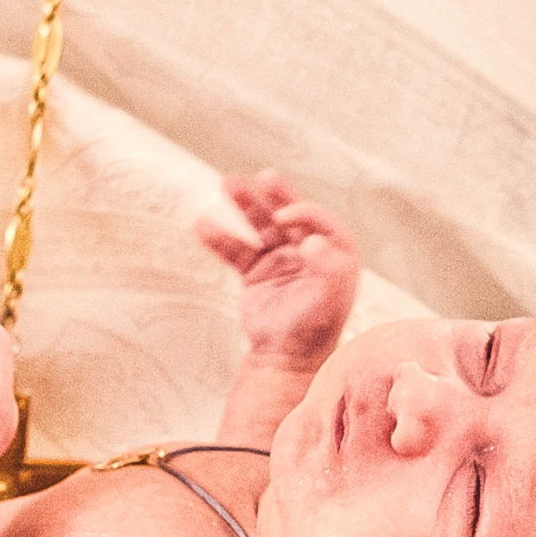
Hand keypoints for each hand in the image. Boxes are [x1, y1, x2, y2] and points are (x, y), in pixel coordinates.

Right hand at [195, 171, 358, 368]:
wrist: (284, 359)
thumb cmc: (314, 331)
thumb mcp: (329, 300)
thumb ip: (327, 268)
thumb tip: (313, 240)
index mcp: (334, 255)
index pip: (321, 222)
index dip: (305, 213)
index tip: (285, 216)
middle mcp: (308, 253)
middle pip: (290, 216)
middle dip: (277, 196)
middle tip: (264, 177)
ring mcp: (280, 260)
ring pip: (260, 226)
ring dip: (245, 205)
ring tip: (226, 182)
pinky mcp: (256, 272)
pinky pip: (236, 250)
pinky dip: (219, 239)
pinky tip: (201, 225)